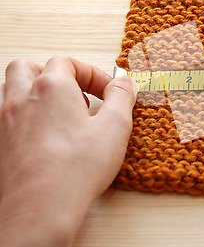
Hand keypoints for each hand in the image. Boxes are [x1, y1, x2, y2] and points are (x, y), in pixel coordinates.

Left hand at [0, 56, 136, 246]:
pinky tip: (49, 134)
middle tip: (78, 93)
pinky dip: (29, 113)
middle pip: (30, 68)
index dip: (93, 73)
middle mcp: (23, 98)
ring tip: (63, 111)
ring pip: (14, 88)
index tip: (110, 92)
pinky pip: (10, 114)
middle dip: (55, 74)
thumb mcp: (115, 126)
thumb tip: (125, 81)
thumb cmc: (77, 168)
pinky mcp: (3, 142)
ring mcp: (7, 120)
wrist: (40, 208)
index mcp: (51, 87)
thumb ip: (122, 96)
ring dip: (38, 90)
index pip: (68, 62)